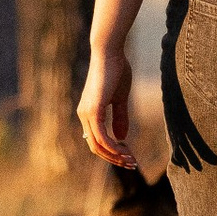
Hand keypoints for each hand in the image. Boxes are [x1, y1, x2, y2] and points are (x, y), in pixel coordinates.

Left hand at [77, 46, 135, 163]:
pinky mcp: (94, 110)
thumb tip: (121, 138)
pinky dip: (113, 147)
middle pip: (95, 147)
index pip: (97, 140)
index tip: (129, 155)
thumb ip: (120, 117)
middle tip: (132, 163)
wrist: (110, 52)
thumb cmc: (116, 70)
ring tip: (131, 160)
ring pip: (97, 145)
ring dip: (115, 156)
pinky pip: (101, 137)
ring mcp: (87, 113)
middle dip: (114, 158)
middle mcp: (84, 115)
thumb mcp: (120, 98)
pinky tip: (124, 149)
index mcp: (89, 113)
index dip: (112, 151)